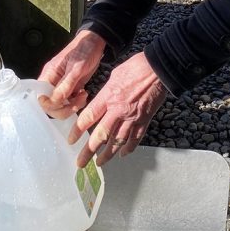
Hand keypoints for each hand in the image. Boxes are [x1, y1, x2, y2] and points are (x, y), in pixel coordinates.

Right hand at [37, 29, 106, 118]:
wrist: (95, 43)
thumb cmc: (84, 50)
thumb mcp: (76, 68)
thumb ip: (66, 85)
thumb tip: (55, 101)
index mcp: (48, 75)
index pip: (41, 97)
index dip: (49, 105)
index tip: (63, 104)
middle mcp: (52, 82)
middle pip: (50, 105)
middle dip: (63, 108)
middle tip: (77, 103)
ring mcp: (62, 86)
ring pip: (60, 105)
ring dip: (72, 106)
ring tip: (83, 96)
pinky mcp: (71, 87)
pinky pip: (70, 101)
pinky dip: (77, 102)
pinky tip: (84, 95)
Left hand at [70, 52, 166, 166]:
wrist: (158, 69)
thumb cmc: (136, 67)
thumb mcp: (114, 76)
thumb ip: (106, 93)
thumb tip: (101, 101)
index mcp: (108, 97)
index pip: (88, 118)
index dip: (77, 131)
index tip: (71, 140)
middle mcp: (118, 111)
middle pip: (100, 135)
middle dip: (88, 151)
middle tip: (81, 163)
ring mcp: (132, 118)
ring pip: (117, 142)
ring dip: (107, 155)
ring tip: (99, 163)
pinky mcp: (144, 121)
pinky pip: (135, 139)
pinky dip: (128, 148)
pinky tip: (122, 154)